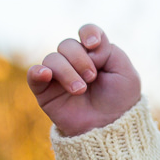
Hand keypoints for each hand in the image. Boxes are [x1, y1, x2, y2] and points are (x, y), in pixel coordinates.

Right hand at [26, 24, 140, 136]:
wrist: (110, 127)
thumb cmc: (120, 100)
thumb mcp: (126, 73)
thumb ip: (110, 51)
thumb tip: (85, 47)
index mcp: (96, 54)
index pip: (87, 32)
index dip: (89, 33)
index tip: (94, 45)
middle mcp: (74, 61)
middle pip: (68, 44)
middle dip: (81, 59)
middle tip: (92, 77)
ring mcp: (58, 75)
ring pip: (53, 58)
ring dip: (68, 73)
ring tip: (81, 90)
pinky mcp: (45, 90)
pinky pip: (34, 74)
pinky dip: (38, 71)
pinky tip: (46, 75)